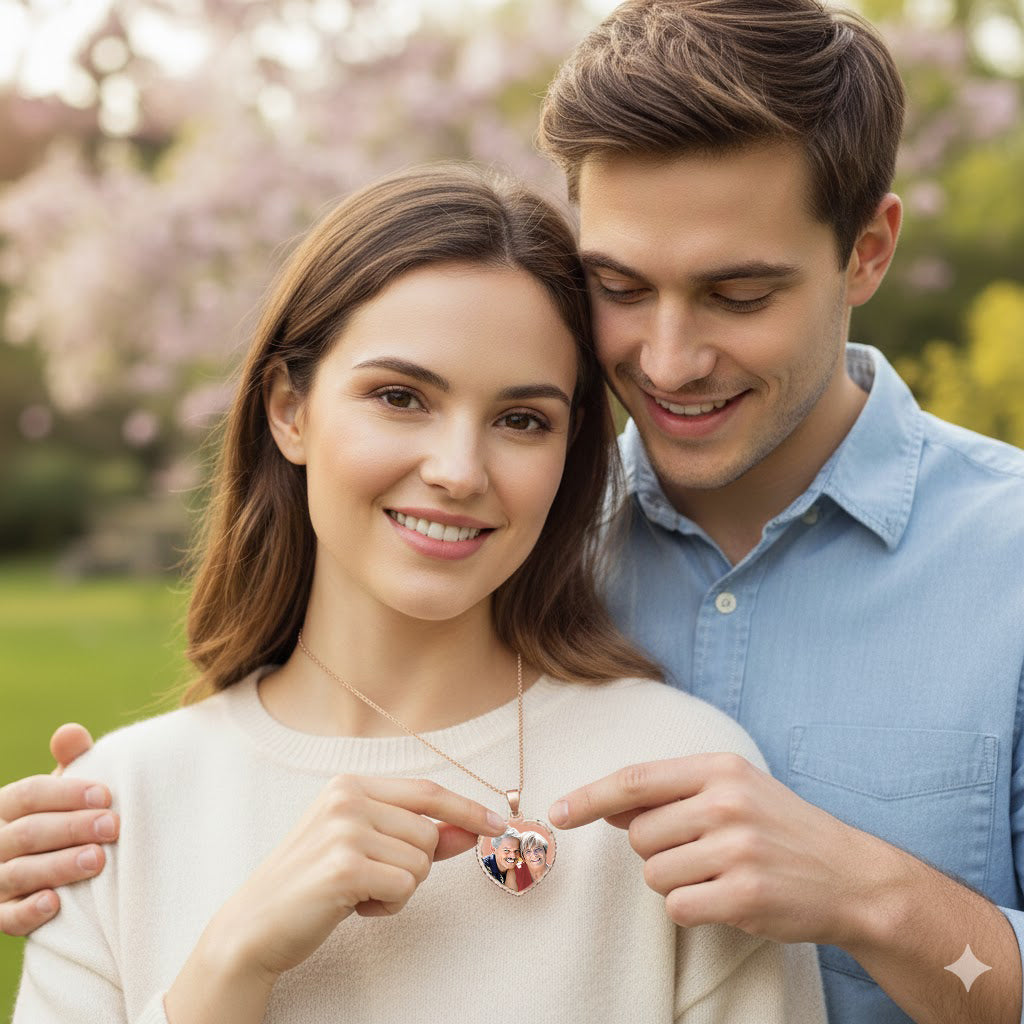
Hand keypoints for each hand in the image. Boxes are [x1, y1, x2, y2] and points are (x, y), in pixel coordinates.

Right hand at [0, 724, 117, 935]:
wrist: (50, 869)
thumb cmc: (63, 818)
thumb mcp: (64, 792)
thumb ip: (72, 761)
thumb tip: (71, 733)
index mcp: (6, 806)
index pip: (28, 794)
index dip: (66, 793)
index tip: (106, 795)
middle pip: (27, 833)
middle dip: (72, 828)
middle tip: (112, 826)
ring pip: (18, 873)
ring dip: (58, 866)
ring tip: (98, 859)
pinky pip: (5, 918)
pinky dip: (28, 912)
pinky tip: (55, 903)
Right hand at [197, 775, 505, 983]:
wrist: (253, 924)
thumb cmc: (311, 884)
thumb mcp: (363, 845)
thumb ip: (414, 833)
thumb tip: (472, 828)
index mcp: (350, 784)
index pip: (427, 791)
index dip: (467, 809)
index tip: (499, 823)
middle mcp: (348, 798)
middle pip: (430, 833)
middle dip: (415, 866)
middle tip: (372, 879)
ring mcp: (345, 830)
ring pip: (422, 863)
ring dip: (400, 889)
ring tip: (358, 892)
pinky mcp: (346, 867)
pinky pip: (405, 888)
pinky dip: (388, 907)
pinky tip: (353, 907)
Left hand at [549, 752, 888, 948]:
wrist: (852, 876)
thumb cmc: (782, 830)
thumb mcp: (734, 791)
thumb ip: (673, 793)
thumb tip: (609, 806)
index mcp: (719, 768)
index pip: (635, 779)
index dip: (589, 797)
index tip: (558, 812)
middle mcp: (725, 802)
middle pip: (639, 835)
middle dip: (656, 851)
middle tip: (701, 852)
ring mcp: (737, 848)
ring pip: (654, 875)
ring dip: (675, 882)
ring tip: (718, 874)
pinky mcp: (745, 894)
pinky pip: (678, 908)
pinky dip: (693, 909)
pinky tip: (727, 899)